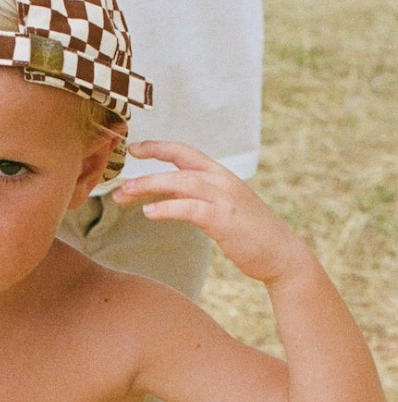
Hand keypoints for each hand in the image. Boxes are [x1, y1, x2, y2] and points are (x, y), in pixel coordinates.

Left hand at [112, 141, 312, 285]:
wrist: (283, 255)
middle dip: (145, 172)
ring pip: (179, 182)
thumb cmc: (248, 231)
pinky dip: (167, 208)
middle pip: (176, 166)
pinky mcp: (224, 219)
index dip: (158, 147)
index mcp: (219, 174)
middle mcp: (221, 181)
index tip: (133, 148)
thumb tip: (167, 190)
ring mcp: (224, 198)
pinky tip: (149, 213)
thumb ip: (198, 193)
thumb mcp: (223, 204)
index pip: (184, 151)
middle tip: (119, 183)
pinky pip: (189, 208)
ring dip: (149, 186)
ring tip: (124, 194)